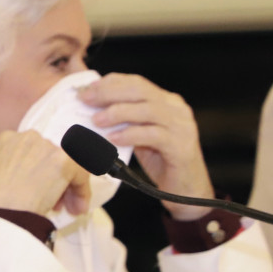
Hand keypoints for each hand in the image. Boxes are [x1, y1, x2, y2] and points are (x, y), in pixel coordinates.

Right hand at [0, 130, 90, 217]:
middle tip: (57, 202)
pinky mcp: (63, 160)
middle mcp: (28, 137)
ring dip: (70, 186)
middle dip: (56, 179)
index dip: (41, 171)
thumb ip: (18, 170)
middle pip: (52, 156)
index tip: (41, 189)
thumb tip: (40, 182)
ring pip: (68, 164)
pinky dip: (82, 190)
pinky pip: (80, 173)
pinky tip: (77, 207)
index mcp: (7, 140)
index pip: (34, 151)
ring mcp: (46, 147)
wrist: (0, 214)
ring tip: (68, 208)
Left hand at [78, 73, 213, 219]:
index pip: (137, 83)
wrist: (186, 188)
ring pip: (147, 110)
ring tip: (96, 120)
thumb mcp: (140, 133)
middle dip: (109, 93)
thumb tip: (92, 110)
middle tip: (86, 100)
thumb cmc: (161, 160)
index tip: (88, 89)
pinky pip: (153, 135)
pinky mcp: (181, 146)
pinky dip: (130, 135)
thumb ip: (124, 119)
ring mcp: (181, 126)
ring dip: (117, 113)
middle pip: (140, 91)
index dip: (110, 83)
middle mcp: (176, 109)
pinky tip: (113, 139)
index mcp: (167, 101)